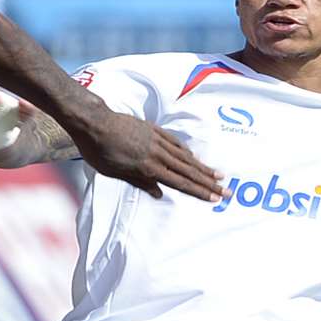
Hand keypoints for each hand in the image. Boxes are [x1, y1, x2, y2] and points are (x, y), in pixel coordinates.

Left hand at [68, 109, 224, 201]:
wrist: (94, 122)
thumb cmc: (98, 151)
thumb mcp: (114, 172)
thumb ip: (138, 181)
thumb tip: (159, 193)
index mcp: (148, 168)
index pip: (179, 183)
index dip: (198, 191)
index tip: (214, 198)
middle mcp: (157, 154)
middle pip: (188, 171)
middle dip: (208, 183)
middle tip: (226, 191)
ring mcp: (157, 140)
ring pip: (185, 157)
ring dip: (202, 167)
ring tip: (218, 175)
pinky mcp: (153, 130)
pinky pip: (175, 142)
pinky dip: (186, 151)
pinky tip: (193, 157)